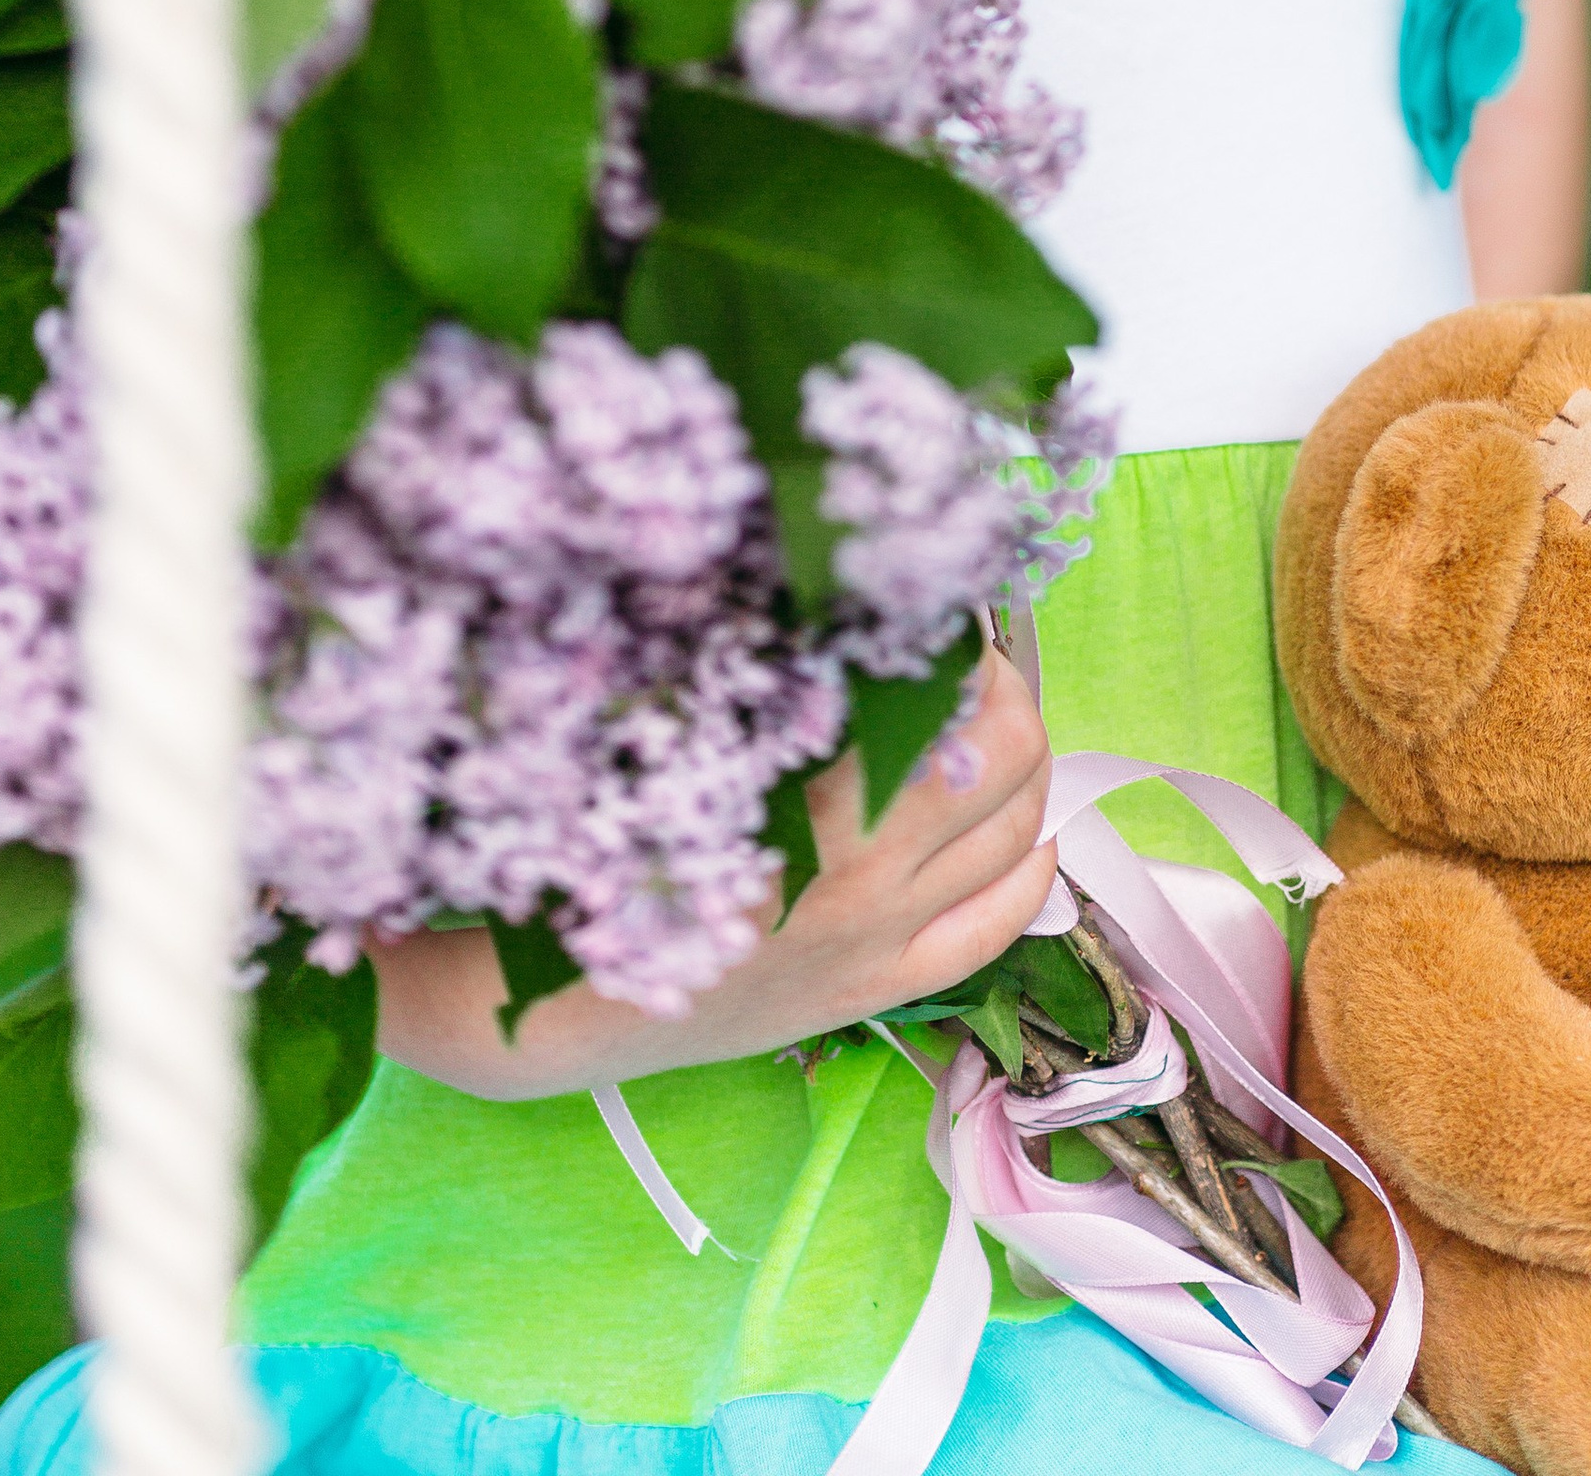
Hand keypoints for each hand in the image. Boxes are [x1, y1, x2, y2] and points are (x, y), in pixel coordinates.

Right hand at [372, 641, 1057, 1099]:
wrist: (558, 1004)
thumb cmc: (599, 849)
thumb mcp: (672, 732)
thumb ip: (762, 666)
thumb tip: (830, 586)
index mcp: (814, 796)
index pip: (938, 686)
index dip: (951, 629)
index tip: (931, 594)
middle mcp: (868, 869)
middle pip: (1005, 750)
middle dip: (1001, 685)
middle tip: (967, 655)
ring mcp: (882, 936)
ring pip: (1016, 830)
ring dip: (1022, 764)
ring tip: (992, 721)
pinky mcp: (877, 987)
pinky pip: (996, 928)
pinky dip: (1030, 870)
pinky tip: (1032, 834)